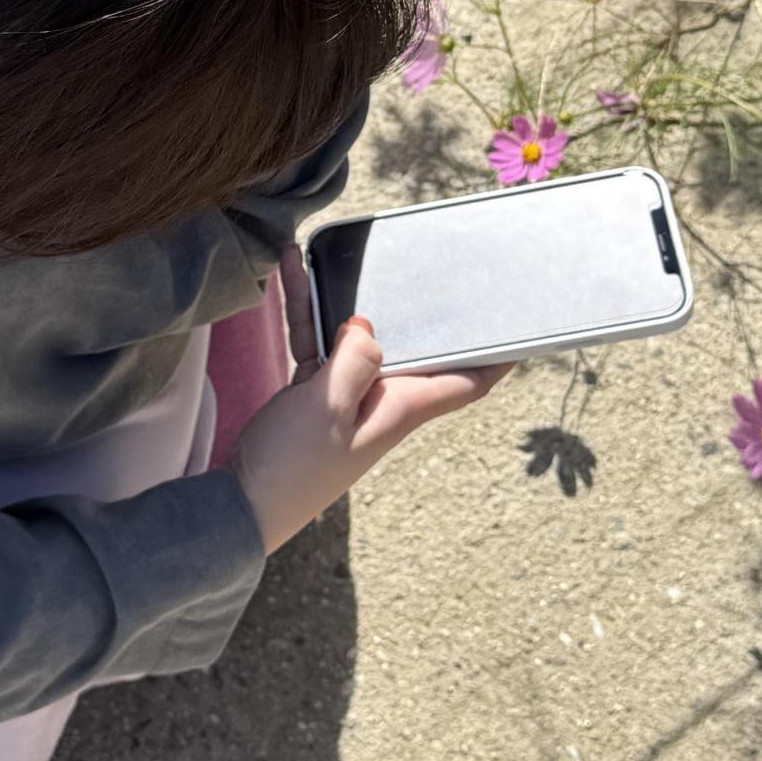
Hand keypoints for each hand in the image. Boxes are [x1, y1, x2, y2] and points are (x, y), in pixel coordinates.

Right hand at [232, 245, 509, 552]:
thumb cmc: (292, 467)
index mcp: (400, 408)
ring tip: (330, 253)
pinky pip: (316, 342)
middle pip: (411, 347)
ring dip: (341, 298)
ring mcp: (345, 398)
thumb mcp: (328, 407)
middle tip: (431, 265)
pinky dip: (307, 311)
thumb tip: (367, 326)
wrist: (240, 506)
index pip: (466, 382)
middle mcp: (380, 400)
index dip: (498, 358)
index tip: (521, 329)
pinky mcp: (312, 396)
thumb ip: (355, 359)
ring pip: (354, 337)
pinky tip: (294, 275)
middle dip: (419, 308)